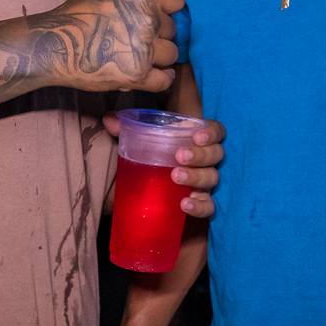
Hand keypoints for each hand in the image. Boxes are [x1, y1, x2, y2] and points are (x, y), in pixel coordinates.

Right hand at [55, 0, 184, 93]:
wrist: (54, 44)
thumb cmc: (84, 7)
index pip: (177, 2)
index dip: (160, 7)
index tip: (139, 12)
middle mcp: (148, 20)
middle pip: (173, 29)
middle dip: (157, 31)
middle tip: (131, 32)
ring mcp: (143, 50)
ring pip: (171, 54)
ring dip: (157, 55)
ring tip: (133, 51)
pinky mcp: (137, 76)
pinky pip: (165, 79)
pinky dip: (158, 77)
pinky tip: (142, 69)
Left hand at [104, 112, 224, 218]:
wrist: (148, 188)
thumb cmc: (152, 156)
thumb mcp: (139, 142)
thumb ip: (126, 129)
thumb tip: (109, 118)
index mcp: (196, 139)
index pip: (217, 132)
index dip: (212, 132)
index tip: (197, 136)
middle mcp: (206, 160)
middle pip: (216, 154)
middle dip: (200, 155)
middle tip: (179, 156)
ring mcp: (205, 182)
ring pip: (212, 178)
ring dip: (196, 176)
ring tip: (175, 176)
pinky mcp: (201, 203)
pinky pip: (208, 206)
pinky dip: (199, 206)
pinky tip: (184, 203)